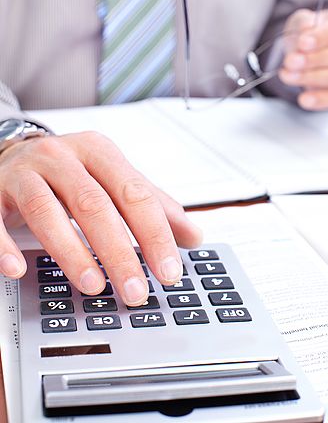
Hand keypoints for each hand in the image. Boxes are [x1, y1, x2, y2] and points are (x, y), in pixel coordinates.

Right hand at [0, 132, 201, 304]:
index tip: (170, 270)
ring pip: (47, 212)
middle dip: (119, 252)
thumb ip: (152, 205)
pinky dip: (4, 246)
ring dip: (71, 252)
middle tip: (135, 290)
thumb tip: (193, 236)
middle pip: (95, 205)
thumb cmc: (71, 171)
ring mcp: (25, 173)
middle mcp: (63, 157)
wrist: (13, 152)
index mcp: (99, 152)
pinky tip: (18, 270)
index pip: (135, 194)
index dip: (155, 234)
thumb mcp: (113, 178)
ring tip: (94, 285)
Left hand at [279, 4, 327, 109]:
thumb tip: (306, 30)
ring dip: (316, 79)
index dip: (326, 35)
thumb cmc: (315, 34)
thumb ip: (304, 24)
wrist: (315, 52)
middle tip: (292, 62)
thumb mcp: (304, 21)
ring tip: (291, 78)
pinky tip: (306, 98)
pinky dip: (324, 99)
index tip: (302, 43)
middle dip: (318, 59)